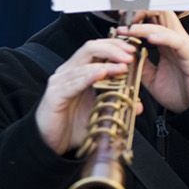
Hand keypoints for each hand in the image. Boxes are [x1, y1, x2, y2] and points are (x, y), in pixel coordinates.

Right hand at [34, 36, 142, 155]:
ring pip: (84, 64)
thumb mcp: (100, 113)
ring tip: (123, 66)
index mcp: (79, 72)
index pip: (96, 49)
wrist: (50, 143)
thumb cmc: (72, 126)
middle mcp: (68, 72)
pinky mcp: (55, 94)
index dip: (115, 46)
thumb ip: (117, 106)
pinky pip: (73, 82)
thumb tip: (137, 105)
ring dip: (106, 64)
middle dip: (112, 48)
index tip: (133, 50)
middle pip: (90, 49)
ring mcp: (60, 82)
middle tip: (130, 55)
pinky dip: (89, 77)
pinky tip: (102, 74)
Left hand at [121, 11, 188, 112]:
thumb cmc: (178, 91)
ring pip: (165, 23)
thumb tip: (124, 54)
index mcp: (165, 43)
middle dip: (140, 12)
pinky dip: (163, 37)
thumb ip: (140, 64)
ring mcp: (183, 45)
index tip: (118, 22)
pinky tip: (150, 38)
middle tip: (123, 19)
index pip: (151, 19)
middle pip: (159, 13)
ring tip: (130, 29)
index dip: (135, 16)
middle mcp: (174, 40)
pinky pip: (177, 41)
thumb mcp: (151, 77)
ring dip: (145, 25)